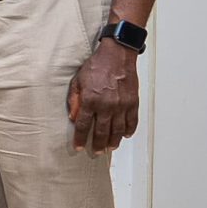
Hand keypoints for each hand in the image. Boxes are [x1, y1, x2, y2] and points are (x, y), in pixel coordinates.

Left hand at [68, 38, 139, 155]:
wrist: (117, 55)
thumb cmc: (96, 66)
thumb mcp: (77, 81)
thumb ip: (74, 100)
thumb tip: (73, 117)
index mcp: (90, 100)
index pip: (84, 126)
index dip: (80, 139)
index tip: (79, 148)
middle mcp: (106, 105)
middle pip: (101, 131)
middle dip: (97, 145)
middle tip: (96, 153)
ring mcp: (121, 104)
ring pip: (118, 129)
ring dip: (113, 141)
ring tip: (109, 148)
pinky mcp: (133, 101)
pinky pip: (132, 120)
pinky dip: (129, 130)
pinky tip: (125, 135)